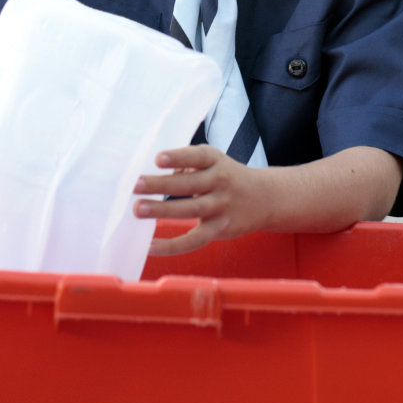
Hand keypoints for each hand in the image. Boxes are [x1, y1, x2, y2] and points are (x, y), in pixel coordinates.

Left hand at [133, 146, 274, 255]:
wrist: (266, 198)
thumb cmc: (229, 177)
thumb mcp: (214, 162)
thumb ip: (187, 166)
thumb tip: (157, 179)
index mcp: (216, 161)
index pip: (197, 157)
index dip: (178, 157)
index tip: (158, 159)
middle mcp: (220, 182)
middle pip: (189, 184)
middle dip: (161, 185)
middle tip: (136, 185)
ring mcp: (221, 206)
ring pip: (190, 209)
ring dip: (162, 210)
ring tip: (139, 209)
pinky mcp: (220, 229)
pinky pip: (194, 240)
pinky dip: (172, 245)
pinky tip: (151, 246)